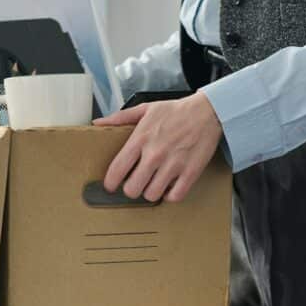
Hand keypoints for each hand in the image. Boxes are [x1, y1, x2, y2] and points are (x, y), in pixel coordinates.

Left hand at [93, 92, 222, 202]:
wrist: (207, 112)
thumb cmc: (175, 111)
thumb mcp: (145, 109)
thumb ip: (120, 118)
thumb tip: (98, 123)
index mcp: (141, 139)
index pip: (117, 169)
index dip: (110, 182)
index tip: (111, 185)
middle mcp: (155, 154)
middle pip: (132, 188)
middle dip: (131, 189)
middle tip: (135, 183)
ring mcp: (173, 165)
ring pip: (152, 195)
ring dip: (150, 192)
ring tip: (152, 184)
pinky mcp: (190, 172)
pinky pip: (175, 196)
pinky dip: (170, 196)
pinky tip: (168, 187)